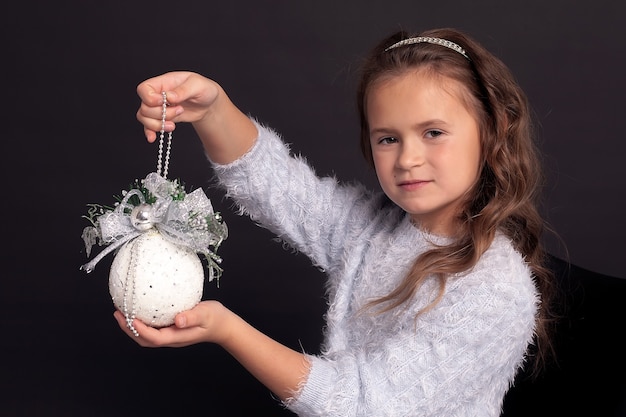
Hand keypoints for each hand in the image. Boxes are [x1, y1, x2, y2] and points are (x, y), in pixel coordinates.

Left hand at [114, 300, 231, 347]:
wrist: (222, 325)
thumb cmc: (215, 318)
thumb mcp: (206, 314)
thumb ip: (193, 317)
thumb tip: (178, 320)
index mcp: (177, 337)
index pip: (153, 337)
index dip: (139, 329)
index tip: (129, 318)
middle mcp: (171, 338)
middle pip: (144, 340)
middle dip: (128, 330)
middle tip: (117, 314)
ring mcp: (171, 335)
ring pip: (146, 336)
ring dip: (132, 326)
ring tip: (122, 312)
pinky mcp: (171, 329)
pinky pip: (153, 327)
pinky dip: (142, 321)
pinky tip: (139, 308)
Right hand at [136, 71, 220, 142]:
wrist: (209, 103)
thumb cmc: (204, 89)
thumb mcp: (197, 86)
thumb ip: (183, 90)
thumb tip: (169, 97)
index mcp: (163, 82)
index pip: (144, 89)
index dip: (150, 98)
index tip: (165, 102)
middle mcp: (158, 94)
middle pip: (144, 107)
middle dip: (161, 114)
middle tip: (179, 111)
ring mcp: (159, 107)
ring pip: (144, 117)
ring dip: (157, 124)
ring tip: (173, 124)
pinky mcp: (162, 118)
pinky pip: (148, 126)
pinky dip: (149, 132)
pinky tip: (153, 138)